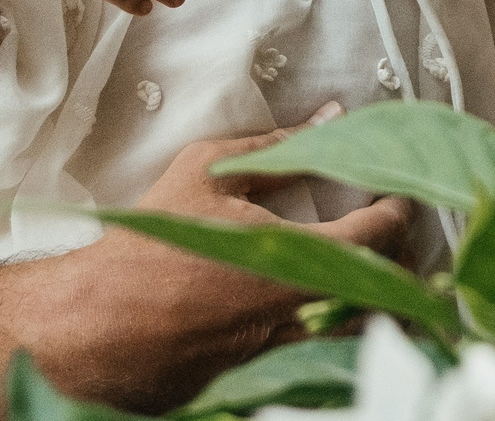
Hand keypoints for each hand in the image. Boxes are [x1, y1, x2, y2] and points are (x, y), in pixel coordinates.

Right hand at [30, 113, 418, 409]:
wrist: (92, 327)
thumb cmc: (148, 246)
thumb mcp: (206, 173)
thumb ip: (276, 145)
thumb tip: (331, 116)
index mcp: (296, 260)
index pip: (382, 233)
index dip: (402, 207)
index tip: (399, 191)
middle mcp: (301, 314)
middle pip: (391, 293)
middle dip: (402, 259)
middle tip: (394, 232)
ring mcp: (284, 354)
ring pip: (364, 334)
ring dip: (380, 302)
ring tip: (374, 272)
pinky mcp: (263, 379)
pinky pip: (324, 359)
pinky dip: (341, 332)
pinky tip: (331, 309)